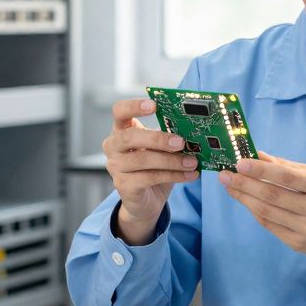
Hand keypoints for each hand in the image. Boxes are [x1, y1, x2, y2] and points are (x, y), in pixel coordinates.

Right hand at [103, 98, 198, 244]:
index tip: (154, 105)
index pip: (119, 111)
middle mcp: (113, 146)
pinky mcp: (124, 186)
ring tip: (192, 162)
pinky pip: (150, 177)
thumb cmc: (153, 168)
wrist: (145, 200)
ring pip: (143, 159)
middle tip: (180, 142)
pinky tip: (190, 175)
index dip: (134, 106)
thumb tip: (192, 130)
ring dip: (171, 160)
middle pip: (129, 137)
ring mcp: (116, 167)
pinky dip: (174, 175)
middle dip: (157, 138)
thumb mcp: (160, 149)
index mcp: (121, 130)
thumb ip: (169, 138)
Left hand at [219, 153, 305, 280]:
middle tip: (226, 174)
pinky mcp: (298, 244)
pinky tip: (244, 200)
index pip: (289, 177)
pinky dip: (254, 211)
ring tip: (230, 186)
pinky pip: (270, 225)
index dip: (262, 170)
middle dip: (245, 184)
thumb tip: (258, 155)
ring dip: (244, 198)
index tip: (240, 162)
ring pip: (267, 212)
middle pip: (273, 196)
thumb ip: (288, 167)